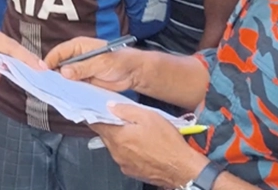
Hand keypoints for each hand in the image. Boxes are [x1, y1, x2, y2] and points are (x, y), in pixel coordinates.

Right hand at [45, 37, 143, 92]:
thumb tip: (64, 72)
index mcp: (78, 46)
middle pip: (58, 65)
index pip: (58, 53)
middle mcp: (76, 58)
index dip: (49, 61)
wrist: (134, 73)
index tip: (42, 71)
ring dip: (60, 84)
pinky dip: (68, 91)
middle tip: (45, 85)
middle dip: (52, 74)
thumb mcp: (100, 63)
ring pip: (64, 77)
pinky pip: (72, 86)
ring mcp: (79, 70)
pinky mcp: (84, 82)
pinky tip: (64, 96)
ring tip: (53, 92)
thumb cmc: (120, 60)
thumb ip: (82, 67)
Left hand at [88, 103, 207, 187]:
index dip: (94, 115)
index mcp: (118, 137)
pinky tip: (140, 145)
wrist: (182, 168)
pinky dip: (128, 150)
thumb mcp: (148, 117)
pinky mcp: (131, 171)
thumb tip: (110, 106)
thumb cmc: (168, 143)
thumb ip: (126, 110)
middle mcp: (117, 152)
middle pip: (104, 135)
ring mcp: (123, 163)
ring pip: (114, 146)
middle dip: (109, 126)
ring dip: (120, 138)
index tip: (95, 109)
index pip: (95, 124)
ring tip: (135, 132)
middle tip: (120, 119)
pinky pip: (123, 157)